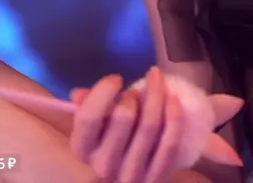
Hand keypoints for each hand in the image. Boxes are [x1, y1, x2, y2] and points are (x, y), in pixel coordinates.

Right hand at [69, 67, 242, 182]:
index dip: (103, 92)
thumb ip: (88, 108)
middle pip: (123, 116)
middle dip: (134, 95)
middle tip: (138, 92)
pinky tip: (173, 99)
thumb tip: (78, 94)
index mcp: (82, 149)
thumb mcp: (97, 127)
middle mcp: (102, 165)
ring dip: (156, 97)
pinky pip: (169, 141)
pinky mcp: (156, 178)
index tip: (117, 79)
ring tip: (157, 87)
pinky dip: (174, 115)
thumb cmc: (114, 143)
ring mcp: (130, 175)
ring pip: (149, 125)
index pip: (88, 117)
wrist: (135, 176)